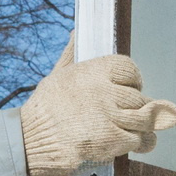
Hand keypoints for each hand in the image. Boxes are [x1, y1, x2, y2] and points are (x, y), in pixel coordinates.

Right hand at [19, 38, 175, 175]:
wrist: (31, 141)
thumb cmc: (44, 109)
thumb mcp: (57, 74)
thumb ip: (72, 54)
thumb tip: (76, 32)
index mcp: (93, 71)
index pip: (129, 69)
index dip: (133, 81)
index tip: (130, 89)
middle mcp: (104, 90)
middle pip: (138, 97)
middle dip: (136, 107)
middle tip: (128, 114)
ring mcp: (110, 115)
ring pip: (143, 118)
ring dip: (144, 126)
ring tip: (138, 129)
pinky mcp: (112, 139)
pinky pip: (139, 139)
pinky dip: (141, 143)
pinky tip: (136, 143)